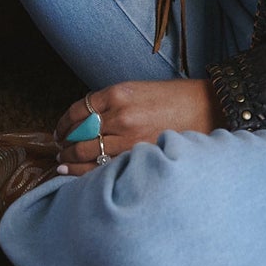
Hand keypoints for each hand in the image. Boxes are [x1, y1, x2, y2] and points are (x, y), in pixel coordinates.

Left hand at [54, 79, 220, 174]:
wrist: (206, 108)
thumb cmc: (173, 99)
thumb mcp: (138, 90)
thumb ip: (112, 104)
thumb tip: (86, 122)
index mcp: (118, 93)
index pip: (78, 110)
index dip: (64, 123)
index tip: (60, 130)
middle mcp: (120, 114)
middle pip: (79, 133)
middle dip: (65, 145)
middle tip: (59, 150)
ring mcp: (130, 138)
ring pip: (88, 153)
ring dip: (71, 161)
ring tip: (64, 164)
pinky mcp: (140, 155)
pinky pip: (105, 167)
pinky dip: (87, 173)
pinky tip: (78, 175)